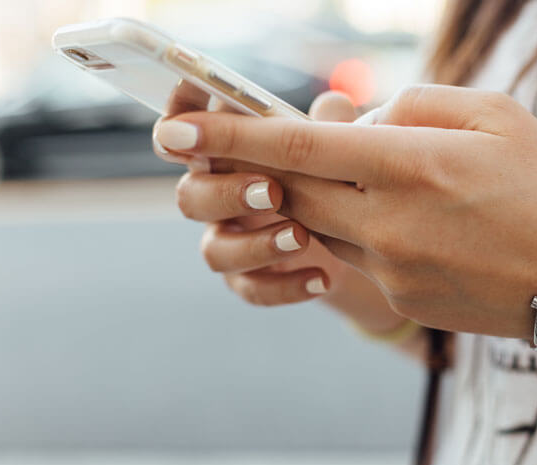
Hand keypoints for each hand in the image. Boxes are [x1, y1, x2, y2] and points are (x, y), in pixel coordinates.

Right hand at [152, 92, 355, 304]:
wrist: (357, 239)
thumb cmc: (333, 175)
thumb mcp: (337, 147)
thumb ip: (330, 126)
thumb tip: (334, 104)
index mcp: (227, 152)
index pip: (186, 132)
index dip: (178, 118)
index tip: (191, 116)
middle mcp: (217, 195)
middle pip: (190, 196)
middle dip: (226, 192)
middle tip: (273, 190)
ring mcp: (230, 239)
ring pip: (214, 250)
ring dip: (255, 244)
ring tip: (302, 237)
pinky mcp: (249, 278)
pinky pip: (250, 288)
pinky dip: (285, 285)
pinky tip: (321, 278)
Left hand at [154, 85, 536, 337]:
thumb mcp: (494, 114)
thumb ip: (413, 104)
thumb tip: (355, 119)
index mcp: (412, 164)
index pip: (298, 146)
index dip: (231, 136)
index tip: (177, 131)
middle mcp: (390, 221)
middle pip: (293, 189)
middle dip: (264, 167)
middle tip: (255, 149)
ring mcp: (392, 268)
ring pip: (320, 224)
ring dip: (323, 196)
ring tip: (376, 180)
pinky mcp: (401, 297)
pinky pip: (356, 255)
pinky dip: (361, 228)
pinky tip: (412, 222)